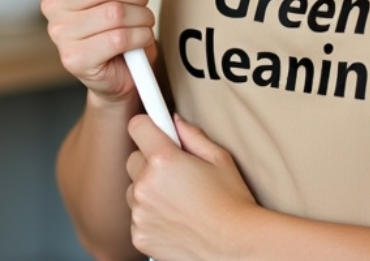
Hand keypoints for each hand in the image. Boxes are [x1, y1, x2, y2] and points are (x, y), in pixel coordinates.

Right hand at [43, 0, 156, 102]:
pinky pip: (119, 38)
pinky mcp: (74, 58)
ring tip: (141, 23)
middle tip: (141, 2)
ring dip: (141, 17)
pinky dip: (140, 38)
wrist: (118, 70)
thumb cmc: (118, 24)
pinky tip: (138, 40)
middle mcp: (53, 3)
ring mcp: (60, 32)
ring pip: (115, 12)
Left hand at [126, 115, 259, 259]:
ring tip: (179, 201)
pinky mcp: (139, 235)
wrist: (235, 246)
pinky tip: (175, 219)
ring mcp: (140, 213)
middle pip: (133, 159)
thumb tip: (175, 122)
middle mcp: (146, 185)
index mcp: (164, 160)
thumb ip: (192, 135)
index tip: (156, 133)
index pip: (137, 127)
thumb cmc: (233, 203)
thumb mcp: (220, 159)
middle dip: (150, 162)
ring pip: (134, 190)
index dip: (149, 127)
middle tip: (176, 174)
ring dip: (148, 191)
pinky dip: (150, 216)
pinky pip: (137, 216)